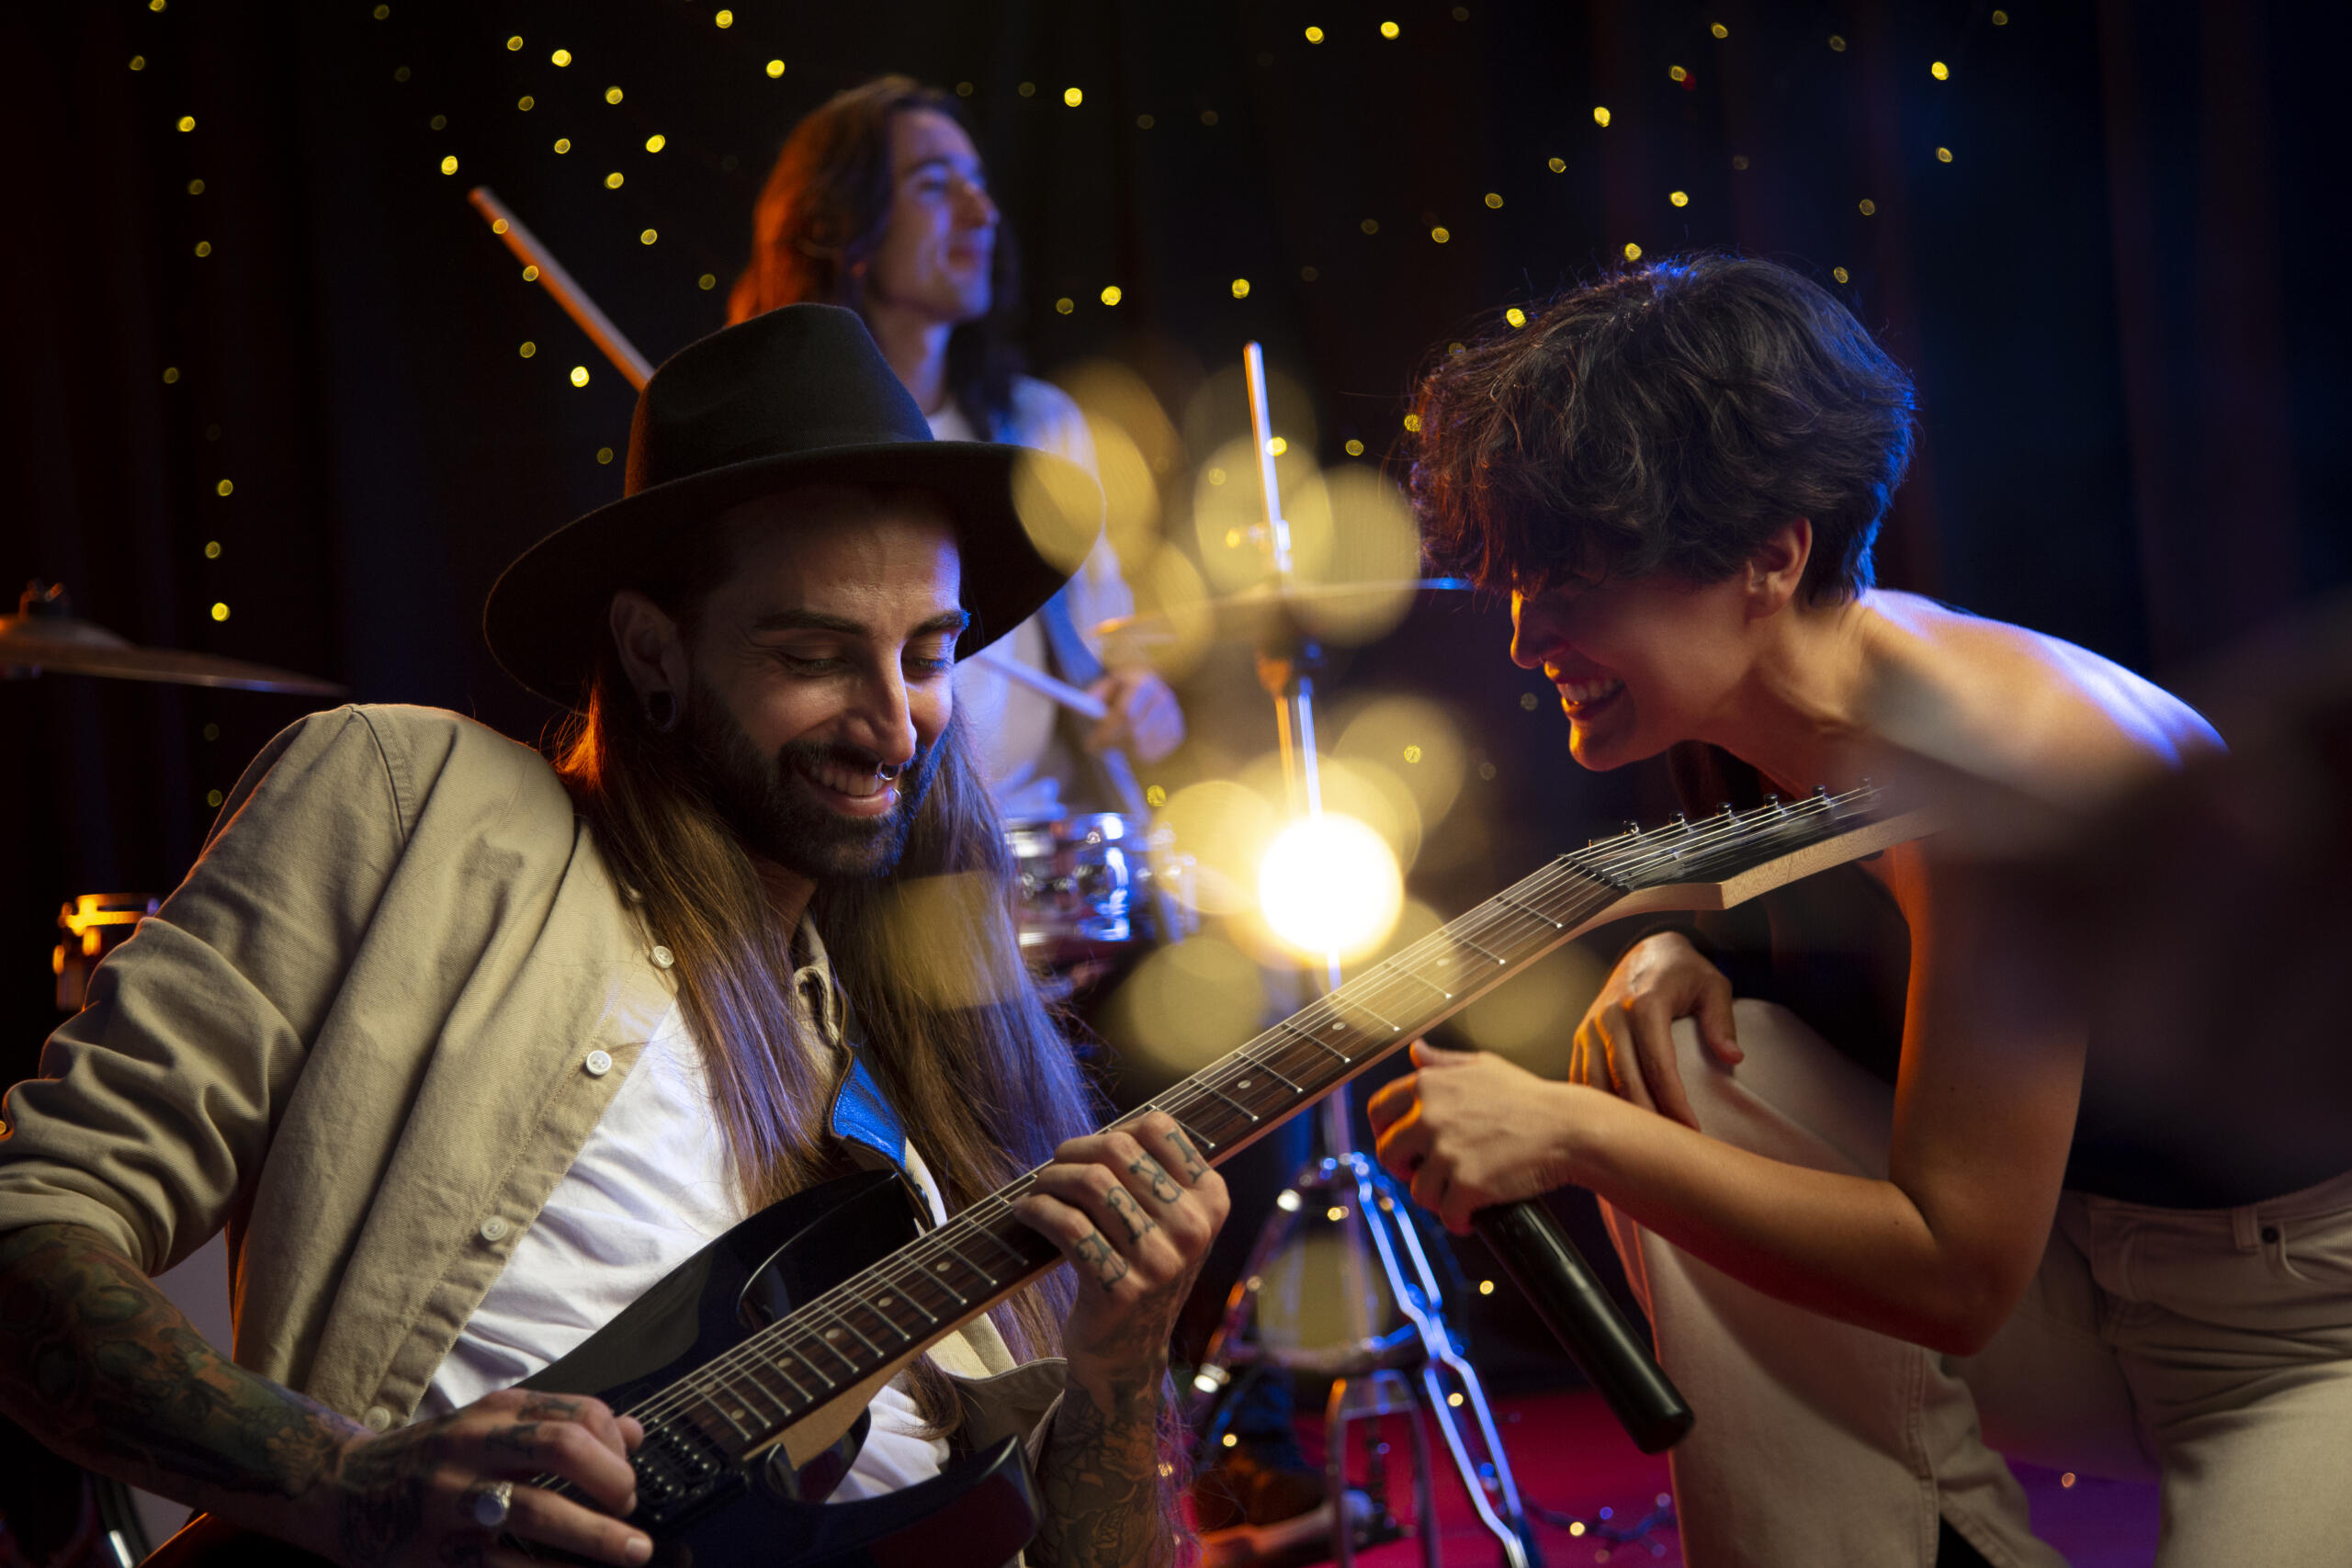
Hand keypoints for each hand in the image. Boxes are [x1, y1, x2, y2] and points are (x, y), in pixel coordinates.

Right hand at [315, 1389, 648, 1567]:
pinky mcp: (433, 1554)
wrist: (344, 1490)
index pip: (578, 1414)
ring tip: (633, 1552)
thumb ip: (562, 1424)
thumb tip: (636, 1434)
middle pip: (561, 1449)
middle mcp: (473, 1447)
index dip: (617, 1447)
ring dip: (595, 1536)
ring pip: (535, 1512)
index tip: (629, 1476)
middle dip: (612, 1481)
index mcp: (495, 1413)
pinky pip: (500, 1567)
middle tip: (631, 1510)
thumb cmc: (437, 1458)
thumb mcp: (494, 1425)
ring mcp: (450, 1501)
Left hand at [1012, 1112, 1227, 1406]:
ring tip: (1036, 1190)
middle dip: (1073, 1152)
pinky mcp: (1121, 1289)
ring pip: (1092, 1184)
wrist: (1128, 1354)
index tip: (1089, 1152)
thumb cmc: (1139, 1270)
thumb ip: (1151, 1174)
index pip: (1158, 1128)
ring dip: (1050, 1179)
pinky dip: (1038, 1210)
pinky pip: (1069, 1225)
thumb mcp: (1169, 1223)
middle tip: (1052, 1169)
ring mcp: (1160, 1262)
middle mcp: (1193, 1229)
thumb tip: (1105, 1128)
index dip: (1113, 1129)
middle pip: (1118, 1151)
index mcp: (1211, 1201)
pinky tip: (1026, 1213)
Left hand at [1085, 669, 1184, 763]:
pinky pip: (1152, 754)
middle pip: (1134, 734)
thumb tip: (1083, 706)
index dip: (1105, 733)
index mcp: (1144, 683)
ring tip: (1114, 740)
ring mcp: (1172, 716)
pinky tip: (1130, 742)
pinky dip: (1136, 753)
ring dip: (1122, 748)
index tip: (1090, 744)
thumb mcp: (1109, 683)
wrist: (1156, 684)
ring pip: (1141, 747)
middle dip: (1111, 744)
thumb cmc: (1126, 685)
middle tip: (1096, 747)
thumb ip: (1095, 694)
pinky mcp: (1176, 732)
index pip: (1124, 714)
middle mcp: (1162, 698)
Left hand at [1367, 1042, 1584, 1231]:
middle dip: (1405, 1169)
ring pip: (1417, 1190)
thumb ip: (1443, 1062)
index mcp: (1429, 1085)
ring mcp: (1446, 1151)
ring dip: (1436, 1198)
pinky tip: (1469, 1216)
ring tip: (1457, 1195)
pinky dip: (1457, 1220)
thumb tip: (1416, 1051)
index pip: (1378, 1110)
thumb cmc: (1529, 1098)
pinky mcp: (1467, 1183)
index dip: (1384, 1131)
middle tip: (1428, 1175)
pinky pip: (1446, 1214)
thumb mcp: (1483, 1065)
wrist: (1568, 1128)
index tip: (1400, 1145)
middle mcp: (1430, 1115)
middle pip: (1388, 1154)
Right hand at [1570, 931, 1739, 1129]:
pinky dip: (1594, 1106)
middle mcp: (1611, 1016)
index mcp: (1645, 1004)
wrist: (1645, 951)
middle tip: (1669, 1150)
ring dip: (1618, 1117)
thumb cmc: (1684, 972)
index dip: (1674, 1101)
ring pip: (1597, 1084)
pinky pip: (1581, 1078)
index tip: (1692, 1130)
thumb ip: (1722, 1020)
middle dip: (1648, 1118)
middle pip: (1625, 1080)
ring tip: (1640, 1147)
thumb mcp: (1713, 985)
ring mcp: (1591, 1028)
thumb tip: (1732, 1057)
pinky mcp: (1581, 1038)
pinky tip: (1611, 1129)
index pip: (1658, 1064)